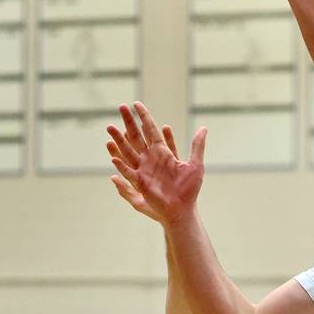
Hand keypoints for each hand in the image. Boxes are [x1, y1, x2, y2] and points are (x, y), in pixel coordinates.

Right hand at [106, 102, 206, 225]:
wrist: (183, 209)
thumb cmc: (189, 189)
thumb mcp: (196, 164)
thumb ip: (197, 146)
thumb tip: (204, 128)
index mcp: (163, 152)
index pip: (150, 130)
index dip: (144, 117)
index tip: (136, 103)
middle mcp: (151, 159)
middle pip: (136, 136)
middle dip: (128, 122)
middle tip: (120, 107)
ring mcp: (144, 170)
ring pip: (128, 151)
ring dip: (119, 141)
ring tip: (110, 128)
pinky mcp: (140, 183)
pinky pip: (129, 172)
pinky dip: (121, 166)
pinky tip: (113, 158)